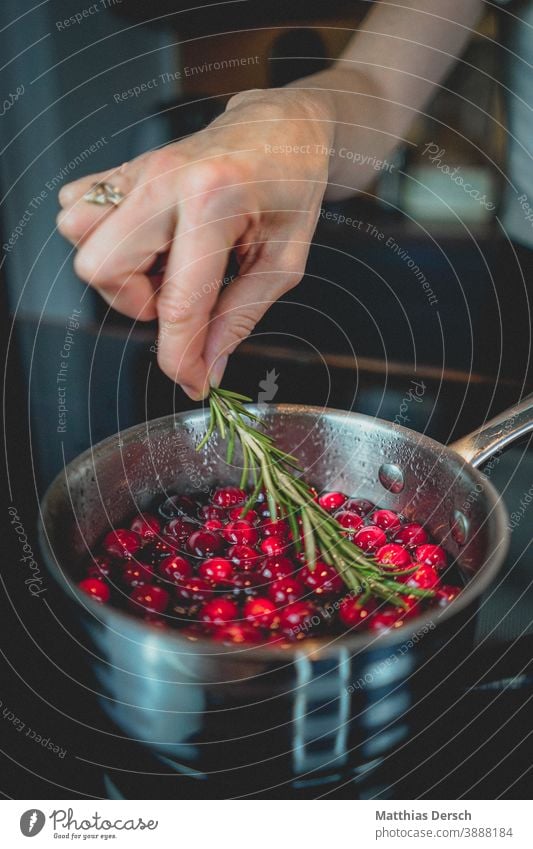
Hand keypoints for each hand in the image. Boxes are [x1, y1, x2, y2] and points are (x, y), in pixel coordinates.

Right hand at [57, 87, 333, 397]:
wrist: (282, 129)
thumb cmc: (292, 187)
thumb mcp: (284, 262)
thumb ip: (241, 316)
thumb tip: (209, 365)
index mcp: (214, 202)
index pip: (179, 303)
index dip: (182, 358)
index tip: (194, 380)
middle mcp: (165, 181)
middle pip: (103, 267)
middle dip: (138, 303)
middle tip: (181, 296)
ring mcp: (138, 169)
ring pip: (81, 237)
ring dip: (119, 271)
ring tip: (165, 266)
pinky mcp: (125, 168)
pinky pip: (79, 210)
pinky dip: (105, 239)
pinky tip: (150, 243)